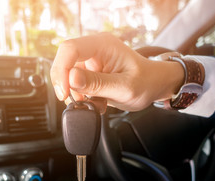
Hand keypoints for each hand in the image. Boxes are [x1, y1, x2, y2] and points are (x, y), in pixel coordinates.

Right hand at [50, 33, 183, 111]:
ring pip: (68, 75)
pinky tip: (97, 101)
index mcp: (103, 45)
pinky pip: (75, 84)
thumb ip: (97, 84)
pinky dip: (82, 96)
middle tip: (78, 101)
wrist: (153, 86)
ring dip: (76, 93)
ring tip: (96, 102)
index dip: (62, 70)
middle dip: (66, 84)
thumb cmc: (146, 82)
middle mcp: (94, 49)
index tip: (64, 92)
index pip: (70, 49)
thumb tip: (71, 79)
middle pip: (64, 61)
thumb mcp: (124, 87)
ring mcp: (91, 61)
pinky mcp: (90, 73)